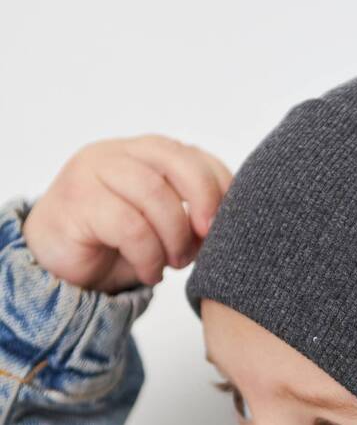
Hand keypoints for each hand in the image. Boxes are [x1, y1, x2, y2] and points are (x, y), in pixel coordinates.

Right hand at [21, 134, 233, 293]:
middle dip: (203, 201)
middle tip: (206, 238)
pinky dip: (148, 255)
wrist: (56, 265)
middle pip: (177, 160)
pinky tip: (149, 271)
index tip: (227, 224)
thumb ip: (195, 215)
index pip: (195, 155)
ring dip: (174, 235)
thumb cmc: (116, 245)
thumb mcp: (165, 227)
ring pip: (153, 193)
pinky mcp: (75, 201)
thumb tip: (232, 223)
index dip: (220, 187)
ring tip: (174, 263)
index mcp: (145, 152)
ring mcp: (92, 171)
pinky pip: (128, 226)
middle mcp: (118, 153)